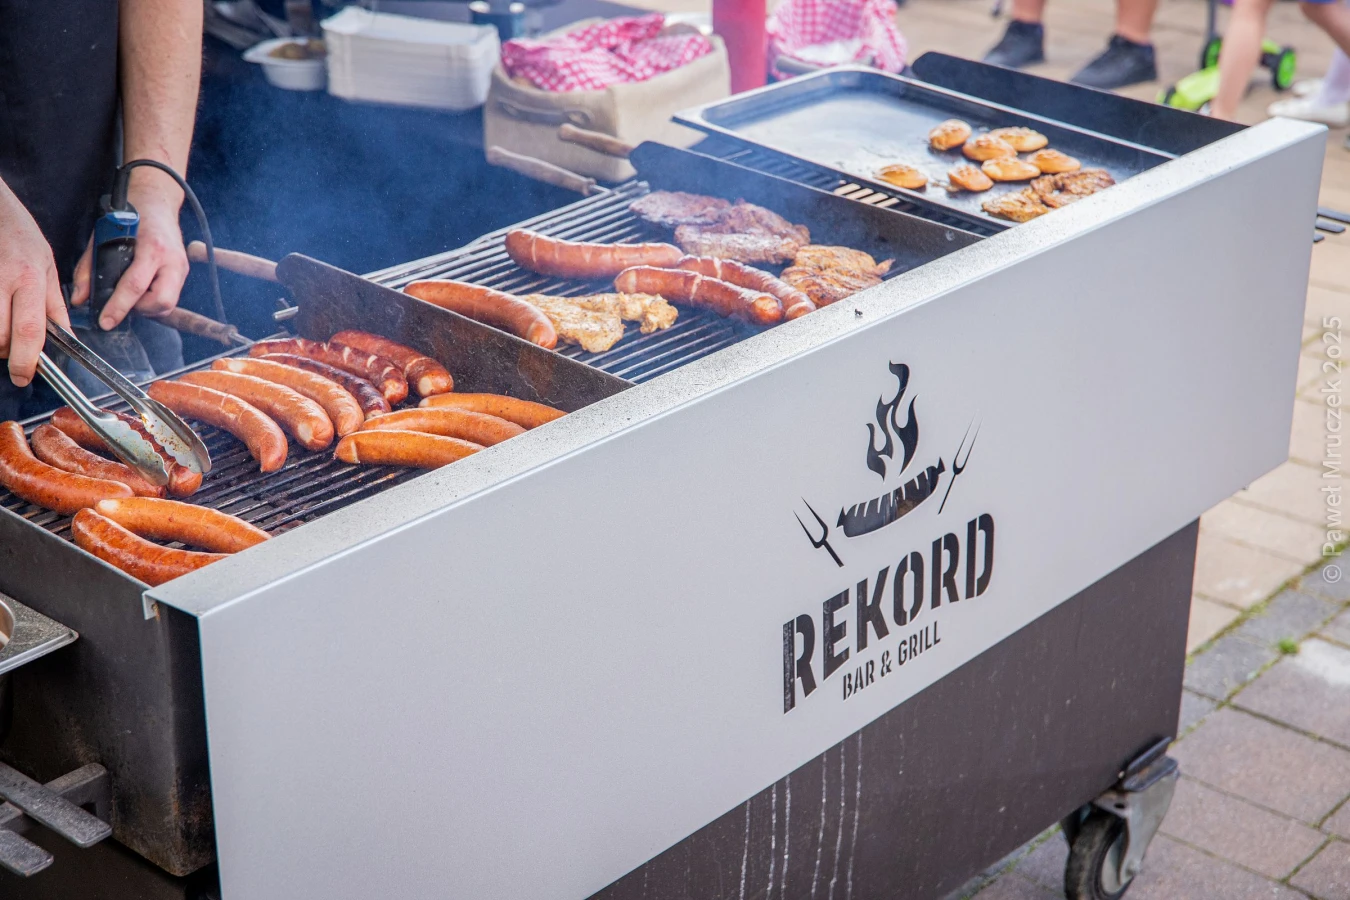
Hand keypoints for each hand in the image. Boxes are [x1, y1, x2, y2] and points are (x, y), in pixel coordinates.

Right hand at [0, 183, 67, 387]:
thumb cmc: (19, 234)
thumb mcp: (48, 265)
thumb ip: (54, 304)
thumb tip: (67, 337)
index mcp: (29, 280)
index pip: (30, 331)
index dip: (27, 361)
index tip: (25, 377)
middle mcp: (2, 282)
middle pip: (0, 338)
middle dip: (7, 352)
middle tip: (14, 349)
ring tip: (5, 326)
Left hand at [71, 174, 188, 329]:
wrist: (157, 202)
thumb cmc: (129, 217)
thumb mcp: (102, 238)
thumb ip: (89, 270)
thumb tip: (80, 299)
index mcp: (152, 248)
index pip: (136, 286)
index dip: (119, 307)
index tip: (105, 321)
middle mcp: (172, 260)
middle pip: (161, 302)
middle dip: (139, 310)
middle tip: (123, 304)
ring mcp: (181, 267)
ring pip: (168, 304)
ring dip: (147, 307)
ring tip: (132, 297)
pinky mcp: (183, 272)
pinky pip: (170, 297)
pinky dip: (153, 301)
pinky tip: (142, 291)